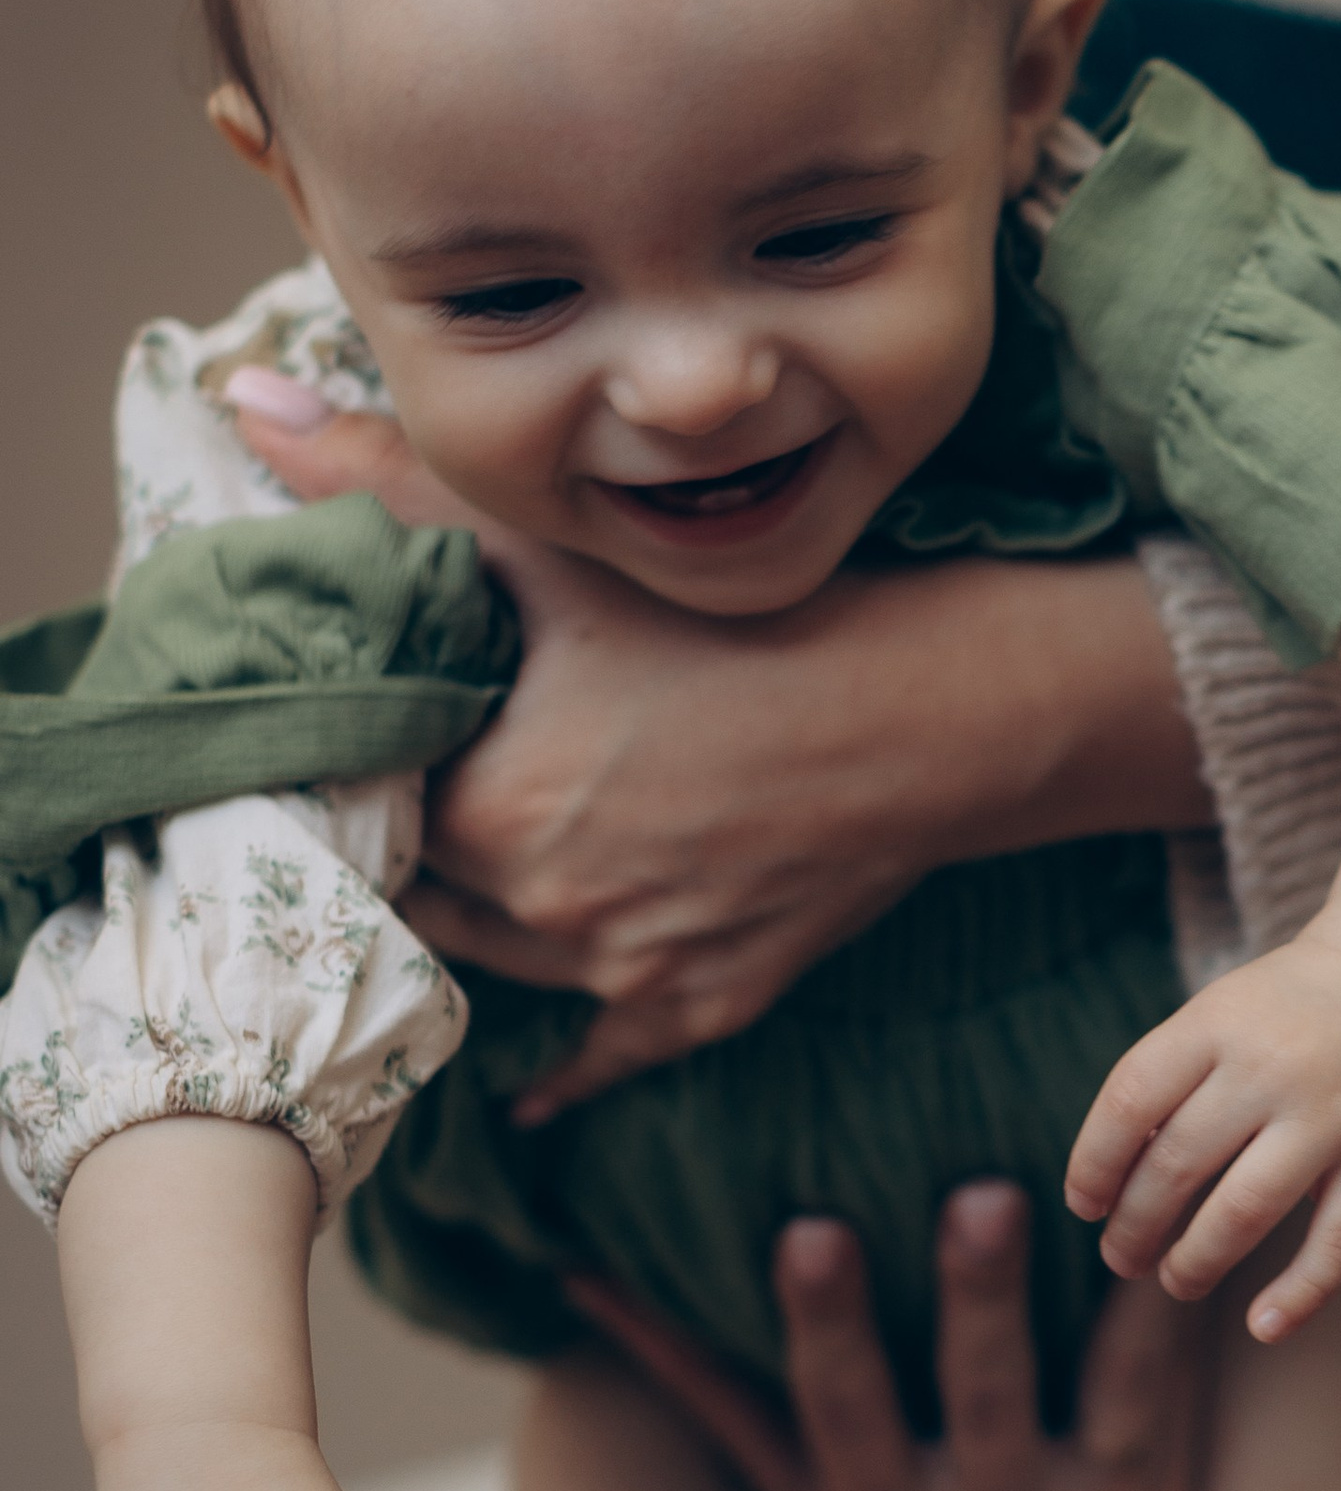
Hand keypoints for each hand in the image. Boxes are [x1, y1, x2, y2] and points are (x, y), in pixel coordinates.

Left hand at [233, 394, 1211, 1116]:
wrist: (942, 708)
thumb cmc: (754, 617)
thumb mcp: (561, 543)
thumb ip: (386, 483)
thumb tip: (248, 406)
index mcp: (489, 808)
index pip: (364, 806)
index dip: (356, 769)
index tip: (359, 738)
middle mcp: (548, 910)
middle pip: (427, 892)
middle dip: (422, 843)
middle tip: (429, 788)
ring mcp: (631, 970)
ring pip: (506, 960)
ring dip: (491, 919)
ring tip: (494, 869)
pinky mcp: (708, 1003)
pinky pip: (606, 1051)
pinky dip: (569, 1060)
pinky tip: (533, 1085)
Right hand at [566, 1184, 1212, 1490]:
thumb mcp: (790, 1490)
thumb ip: (704, 1383)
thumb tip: (577, 1275)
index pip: (844, 1423)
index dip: (829, 1330)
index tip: (808, 1230)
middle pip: (983, 1410)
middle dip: (980, 1304)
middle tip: (983, 1193)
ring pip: (1095, 1402)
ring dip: (1101, 1300)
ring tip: (1094, 1204)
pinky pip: (1173, 1398)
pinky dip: (1175, 1314)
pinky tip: (1178, 1228)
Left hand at [1066, 929, 1340, 1341]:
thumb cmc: (1291, 1009)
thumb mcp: (1220, 1014)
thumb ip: (1170, 1080)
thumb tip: (1113, 1178)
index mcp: (1216, 1024)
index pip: (1129, 1102)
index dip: (1094, 1165)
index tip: (1085, 1206)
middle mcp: (1270, 1068)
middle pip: (1176, 1166)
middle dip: (1135, 1227)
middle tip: (1123, 1257)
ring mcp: (1331, 1117)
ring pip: (1244, 1212)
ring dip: (1195, 1262)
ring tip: (1176, 1280)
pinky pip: (1337, 1242)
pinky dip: (1299, 1294)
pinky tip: (1262, 1325)